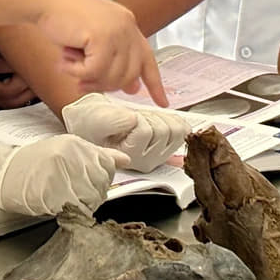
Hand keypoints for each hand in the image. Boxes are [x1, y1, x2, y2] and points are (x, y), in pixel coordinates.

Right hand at [0, 136, 129, 215]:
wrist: (3, 174)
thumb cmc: (33, 163)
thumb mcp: (66, 150)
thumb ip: (97, 154)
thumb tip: (125, 159)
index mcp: (74, 144)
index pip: (106, 165)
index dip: (99, 177)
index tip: (85, 178)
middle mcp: (70, 157)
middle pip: (101, 183)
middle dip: (92, 191)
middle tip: (72, 188)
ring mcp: (63, 176)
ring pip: (92, 198)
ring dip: (82, 202)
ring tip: (64, 194)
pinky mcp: (56, 196)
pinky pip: (78, 210)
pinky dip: (72, 211)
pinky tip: (57, 201)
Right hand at [34, 0, 167, 105]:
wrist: (44, 1)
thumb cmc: (63, 19)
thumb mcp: (94, 41)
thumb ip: (114, 59)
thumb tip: (132, 86)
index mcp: (128, 25)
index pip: (148, 60)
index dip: (155, 84)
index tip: (162, 101)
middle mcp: (127, 26)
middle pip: (129, 75)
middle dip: (104, 85)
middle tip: (82, 81)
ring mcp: (117, 30)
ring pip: (112, 76)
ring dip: (87, 78)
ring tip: (70, 65)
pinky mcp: (103, 36)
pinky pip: (94, 71)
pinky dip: (76, 71)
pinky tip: (65, 60)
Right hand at [60, 92, 186, 171]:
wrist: (96, 122)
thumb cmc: (96, 122)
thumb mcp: (99, 119)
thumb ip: (113, 121)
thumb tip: (133, 120)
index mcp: (129, 157)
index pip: (145, 131)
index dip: (136, 118)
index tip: (125, 120)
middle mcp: (146, 161)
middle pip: (164, 130)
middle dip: (149, 117)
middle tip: (133, 119)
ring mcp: (159, 156)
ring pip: (176, 130)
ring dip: (161, 117)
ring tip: (142, 120)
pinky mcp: (168, 148)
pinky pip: (184, 130)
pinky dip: (173, 119)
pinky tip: (157, 120)